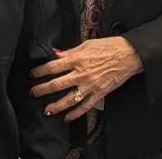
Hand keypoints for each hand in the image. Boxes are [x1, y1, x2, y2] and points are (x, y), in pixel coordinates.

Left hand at [29, 36, 143, 121]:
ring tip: (47, 110)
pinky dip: (76, 113)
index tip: (32, 75)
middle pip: (57, 84)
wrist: (128, 54)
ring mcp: (90, 85)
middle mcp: (81, 74)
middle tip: (33, 93)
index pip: (53, 67)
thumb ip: (70, 51)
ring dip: (56, 106)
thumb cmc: (109, 47)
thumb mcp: (87, 44)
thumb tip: (56, 53)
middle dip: (42, 90)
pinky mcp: (100, 93)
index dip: (40, 72)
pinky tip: (67, 117)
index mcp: (77, 59)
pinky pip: (85, 106)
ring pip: (70, 99)